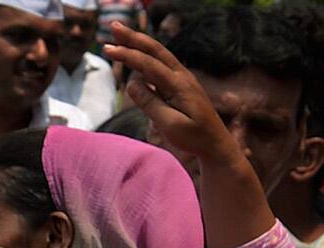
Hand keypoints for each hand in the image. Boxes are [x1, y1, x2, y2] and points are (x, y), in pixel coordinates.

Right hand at [103, 22, 232, 161]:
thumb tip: (132, 83)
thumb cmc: (193, 138)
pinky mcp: (180, 86)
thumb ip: (150, 103)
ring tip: (121, 35)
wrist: (215, 144)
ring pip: (159, 55)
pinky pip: (161, 66)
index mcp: (179, 85)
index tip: (108, 49)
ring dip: (139, 43)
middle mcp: (182, 77)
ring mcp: (183, 80)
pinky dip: (146, 56)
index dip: (128, 55)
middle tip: (114, 26)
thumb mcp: (170, 124)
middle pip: (155, 50)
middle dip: (134, 38)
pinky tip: (137, 55)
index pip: (149, 65)